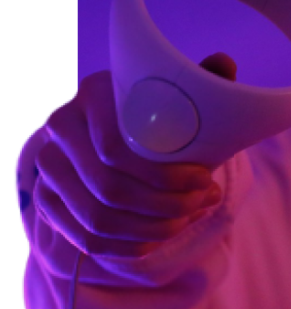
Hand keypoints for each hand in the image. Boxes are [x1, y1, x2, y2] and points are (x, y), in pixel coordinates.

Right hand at [33, 54, 236, 258]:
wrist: (120, 134)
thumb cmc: (162, 114)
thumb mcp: (182, 96)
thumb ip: (204, 81)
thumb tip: (224, 62)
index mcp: (92, 93)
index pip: (118, 148)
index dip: (167, 175)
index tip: (206, 180)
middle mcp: (60, 125)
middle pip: (110, 188)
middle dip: (166, 206)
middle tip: (202, 204)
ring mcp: (48, 166)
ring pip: (99, 219)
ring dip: (151, 229)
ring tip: (188, 220)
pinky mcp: (47, 200)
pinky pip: (87, 239)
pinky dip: (129, 246)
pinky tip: (159, 239)